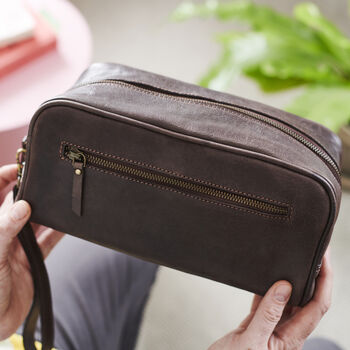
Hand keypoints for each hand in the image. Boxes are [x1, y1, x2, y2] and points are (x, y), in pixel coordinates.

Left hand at [0, 164, 63, 339]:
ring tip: (62, 199)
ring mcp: (19, 245)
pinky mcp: (33, 258)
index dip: (5, 179)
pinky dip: (60, 231)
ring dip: (49, 212)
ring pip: (37, 221)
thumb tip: (22, 206)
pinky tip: (70, 223)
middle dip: (33, 193)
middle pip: (19, 206)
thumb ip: (5, 229)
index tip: (21, 168)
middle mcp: (4, 233)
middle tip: (48, 182)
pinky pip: (49, 240)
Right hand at [209, 249, 331, 349]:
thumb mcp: (252, 341)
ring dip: (291, 280)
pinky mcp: (257, 326)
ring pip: (287, 299)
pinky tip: (264, 278)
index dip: (324, 282)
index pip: (317, 306)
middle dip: (314, 276)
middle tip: (314, 254)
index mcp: (291, 338)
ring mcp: (271, 328)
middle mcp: (285, 332)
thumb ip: (267, 315)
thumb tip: (284, 287)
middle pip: (307, 300)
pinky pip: (266, 303)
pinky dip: (266, 288)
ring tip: (291, 260)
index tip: (324, 260)